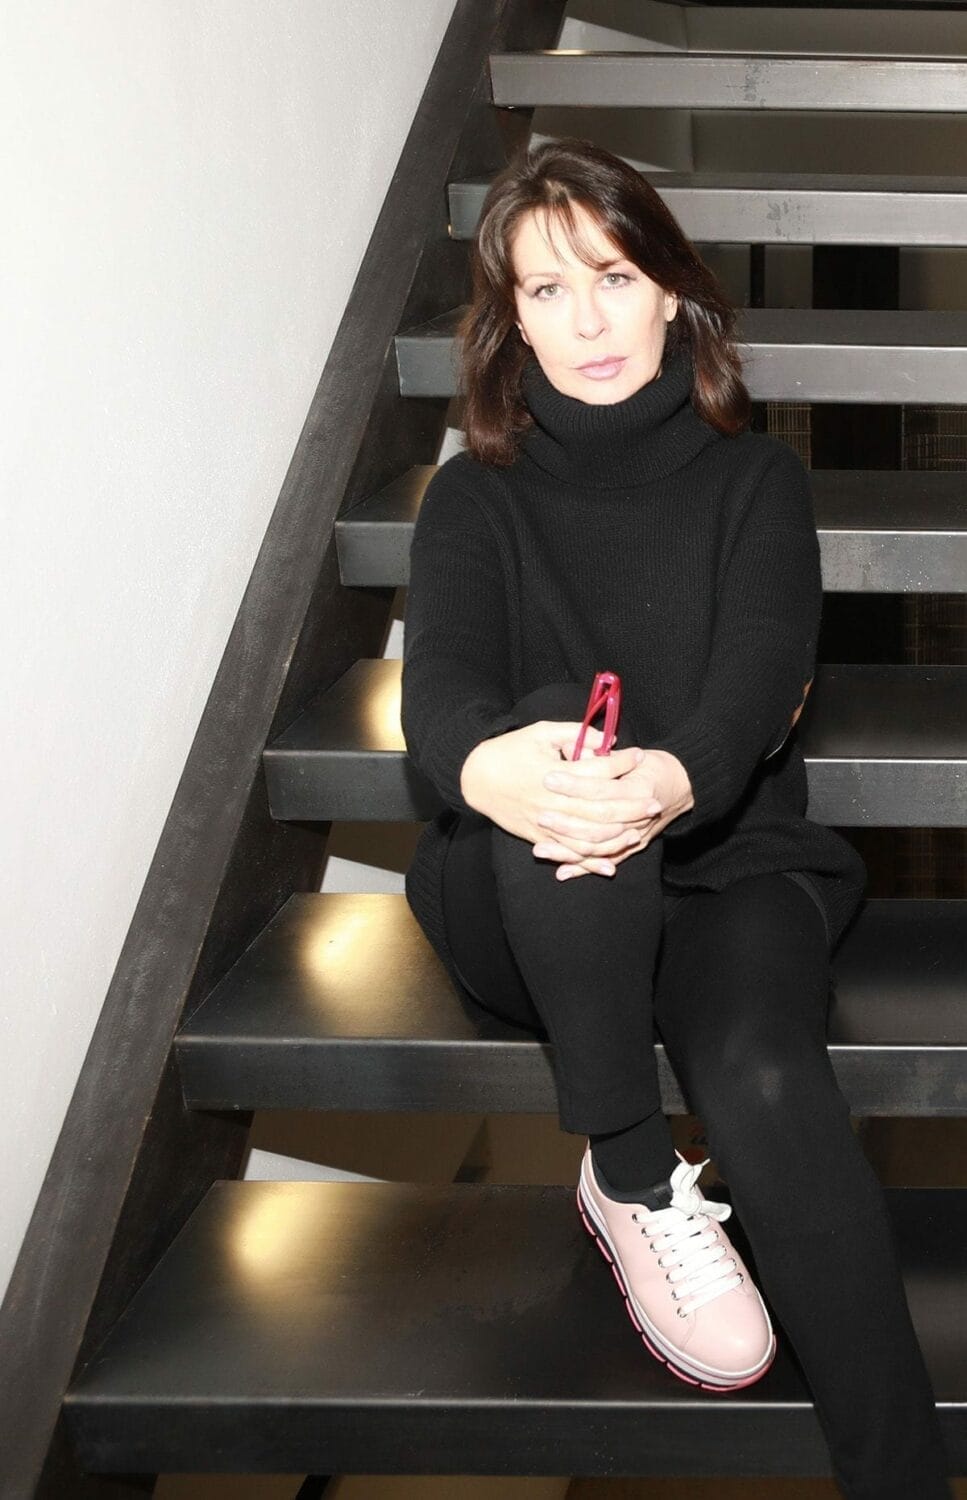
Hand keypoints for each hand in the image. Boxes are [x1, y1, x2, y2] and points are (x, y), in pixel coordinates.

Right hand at [459, 720, 643, 852]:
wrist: (475, 778)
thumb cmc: (509, 750)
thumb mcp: (540, 732)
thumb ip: (574, 734)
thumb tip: (605, 740)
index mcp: (554, 774)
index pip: (597, 771)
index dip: (621, 762)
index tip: (639, 755)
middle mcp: (552, 803)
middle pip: (600, 808)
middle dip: (630, 806)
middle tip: (653, 801)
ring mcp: (545, 824)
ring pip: (588, 837)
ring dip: (617, 836)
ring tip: (640, 830)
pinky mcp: (539, 839)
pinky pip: (569, 854)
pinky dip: (591, 862)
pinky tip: (612, 865)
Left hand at [532, 749, 694, 880]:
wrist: (682, 785)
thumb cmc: (652, 766)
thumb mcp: (633, 754)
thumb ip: (603, 754)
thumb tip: (574, 750)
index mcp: (639, 788)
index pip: (601, 788)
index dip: (574, 784)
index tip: (548, 778)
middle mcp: (640, 816)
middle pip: (598, 822)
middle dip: (566, 821)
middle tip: (540, 816)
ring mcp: (636, 835)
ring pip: (599, 848)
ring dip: (568, 850)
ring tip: (539, 848)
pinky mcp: (631, 848)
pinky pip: (604, 861)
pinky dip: (584, 869)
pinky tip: (561, 873)